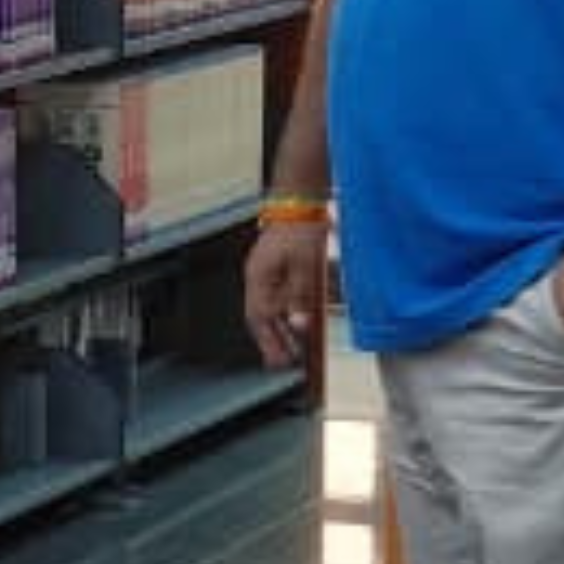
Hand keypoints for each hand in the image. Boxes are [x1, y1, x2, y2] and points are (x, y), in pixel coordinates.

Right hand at [243, 222, 324, 368]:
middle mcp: (257, 276)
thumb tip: (298, 326)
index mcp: (258, 278)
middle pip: (260, 316)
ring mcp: (264, 270)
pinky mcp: (276, 265)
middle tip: (286, 361)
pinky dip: (284, 311)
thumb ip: (300, 298)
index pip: (259, 318)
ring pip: (268, 307)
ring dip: (279, 328)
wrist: (300, 200)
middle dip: (273, 340)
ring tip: (293, 347)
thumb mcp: (305, 268)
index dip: (270, 342)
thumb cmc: (301, 229)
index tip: (281, 362)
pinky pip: (276, 295)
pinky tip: (297, 319)